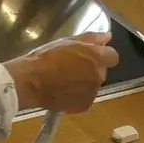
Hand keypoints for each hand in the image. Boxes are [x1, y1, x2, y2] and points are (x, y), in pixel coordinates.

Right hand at [3, 32, 120, 112]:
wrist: (31, 82)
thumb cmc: (46, 58)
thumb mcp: (67, 41)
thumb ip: (90, 38)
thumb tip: (107, 36)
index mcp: (97, 57)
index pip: (112, 57)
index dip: (101, 56)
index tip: (89, 56)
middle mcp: (99, 75)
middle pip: (101, 71)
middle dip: (90, 70)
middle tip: (70, 68)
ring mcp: (92, 92)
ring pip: (92, 86)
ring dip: (83, 83)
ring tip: (64, 81)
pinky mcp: (84, 106)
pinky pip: (84, 98)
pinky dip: (76, 96)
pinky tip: (62, 92)